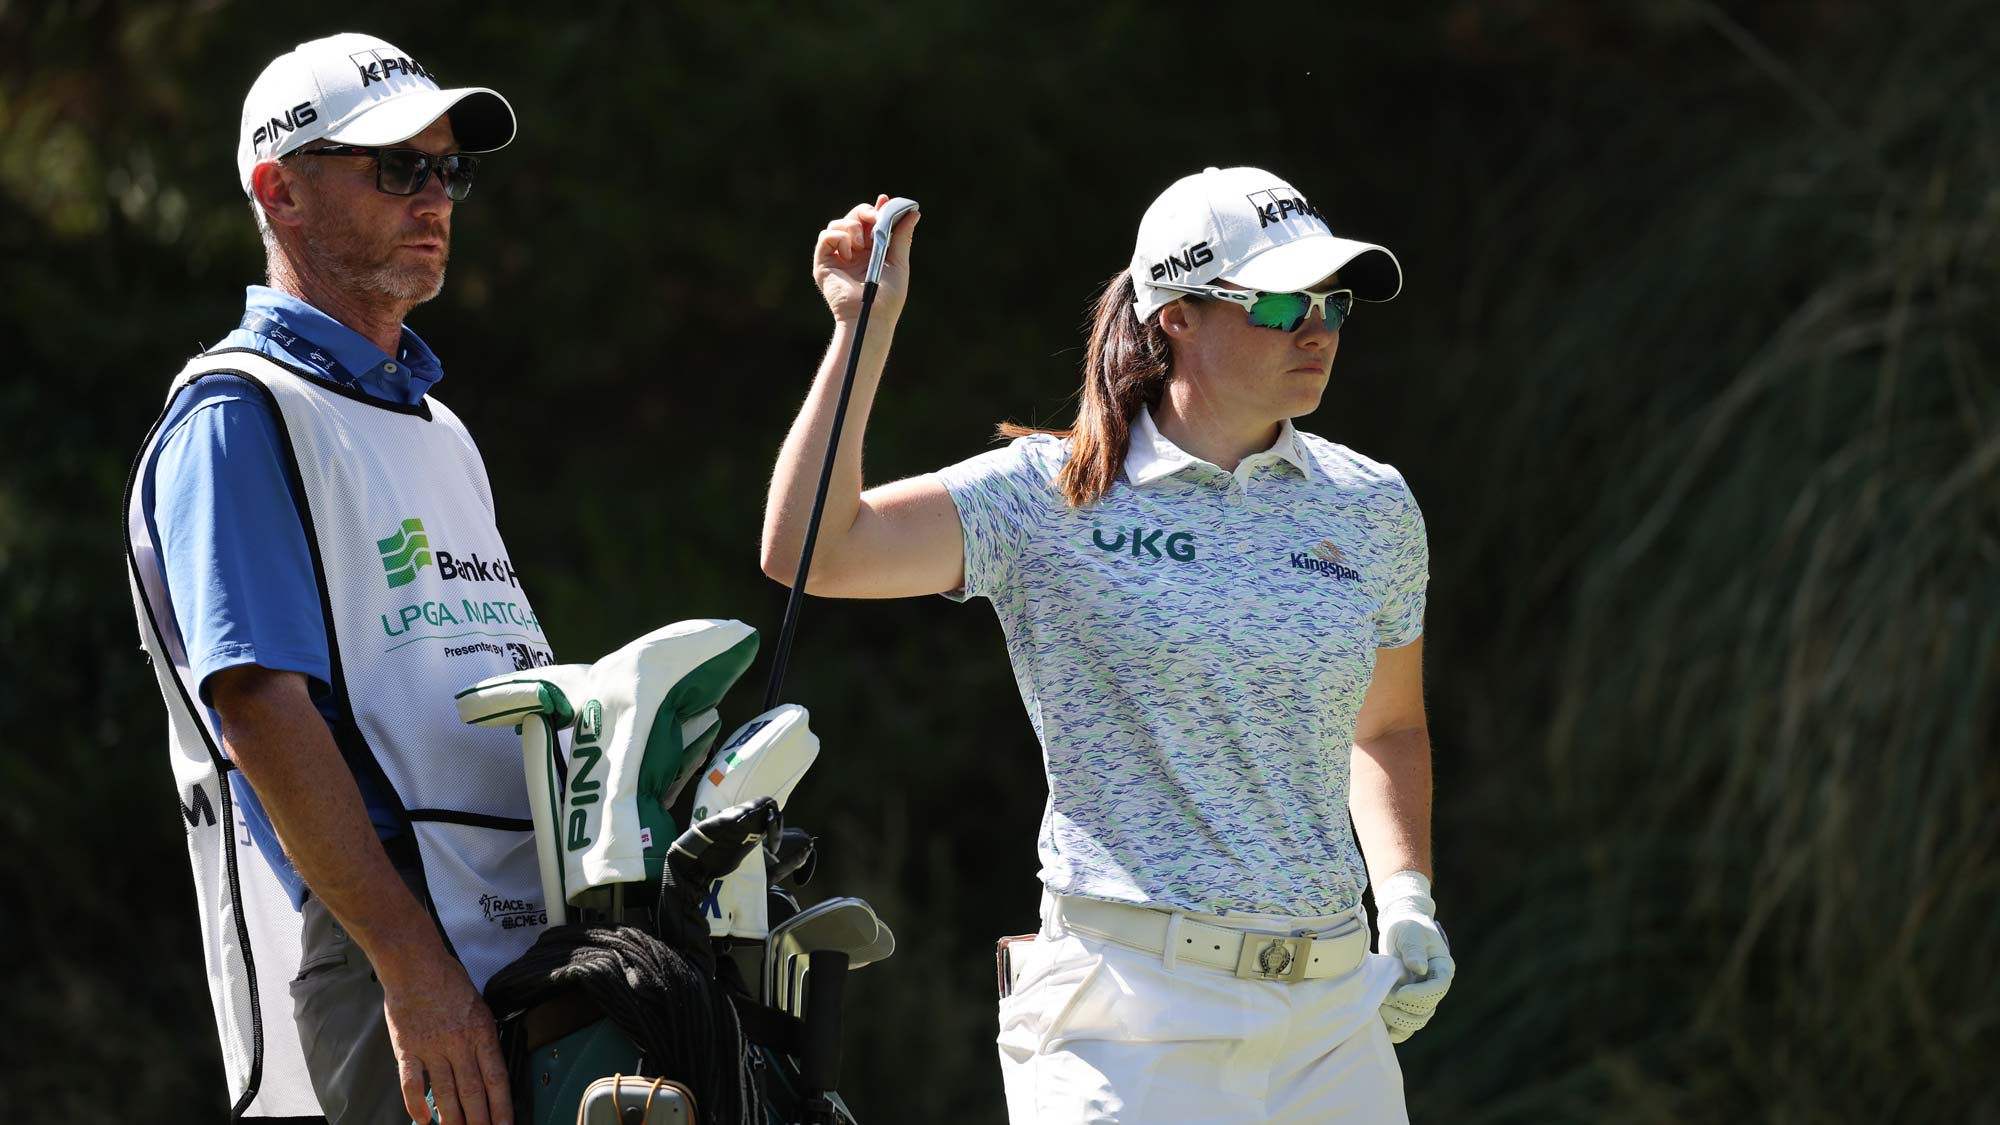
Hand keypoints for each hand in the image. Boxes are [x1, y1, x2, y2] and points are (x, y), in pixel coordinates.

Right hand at [379, 949, 512, 1124]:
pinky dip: (416, 1104)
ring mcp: (432, 1048)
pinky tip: (423, 1120)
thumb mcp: (479, 1006)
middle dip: (480, 1120)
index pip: (496, 1078)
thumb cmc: (448, 982)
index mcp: (482, 1032)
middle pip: (473, 1092)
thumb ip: (483, 1037)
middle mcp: (459, 1043)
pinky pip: (412, 1083)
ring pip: (446, 1093)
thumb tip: (489, 1068)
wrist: (415, 965)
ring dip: (453, 1119)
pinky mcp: (407, 1049)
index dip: (502, 1107)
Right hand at [813, 194, 919, 323]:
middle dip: (864, 213)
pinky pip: (826, 236)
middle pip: (853, 217)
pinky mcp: (823, 262)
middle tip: (874, 218)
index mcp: (871, 251)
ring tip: (862, 245)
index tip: (884, 199)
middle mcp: (853, 251)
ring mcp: (838, 256)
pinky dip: (839, 238)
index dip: (876, 209)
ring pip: (838, 223)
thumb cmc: (888, 297)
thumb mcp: (899, 263)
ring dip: (853, 228)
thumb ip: (902, 237)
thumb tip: (914, 213)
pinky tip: (850, 252)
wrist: (872, 315)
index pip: (870, 223)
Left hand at [1374, 870, 1453, 1043]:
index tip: (1400, 993)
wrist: (1399, 928)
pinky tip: (1380, 1022)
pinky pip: (1404, 1026)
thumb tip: (1419, 969)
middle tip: (1384, 996)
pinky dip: (1394, 1029)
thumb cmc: (1407, 926)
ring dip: (1398, 1019)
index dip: (1421, 995)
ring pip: (1417, 1020)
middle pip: (1427, 1009)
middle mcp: (1434, 986)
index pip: (1438, 988)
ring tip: (1380, 1006)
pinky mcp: (1406, 1003)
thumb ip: (1413, 949)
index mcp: (1442, 969)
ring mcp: (1420, 996)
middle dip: (1405, 1007)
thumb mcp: (1410, 932)